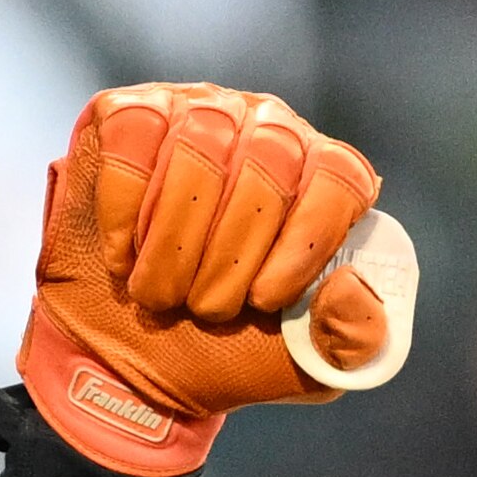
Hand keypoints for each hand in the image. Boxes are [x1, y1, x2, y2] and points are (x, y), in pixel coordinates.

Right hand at [20, 81, 416, 476]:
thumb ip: (345, 341)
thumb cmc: (214, 350)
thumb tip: (354, 290)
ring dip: (173, 242)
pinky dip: (124, 213)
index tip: (264, 300)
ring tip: (160, 292)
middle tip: (203, 309)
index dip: (306, 241)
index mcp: (318, 180)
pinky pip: (134, 138)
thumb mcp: (295, 365)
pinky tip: (124, 256)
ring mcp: (197, 111)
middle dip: (231, 254)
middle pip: (271, 158)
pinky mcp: (127, 113)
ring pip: (200, 143)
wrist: (122, 356)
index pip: (340, 177)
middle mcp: (266, 128)